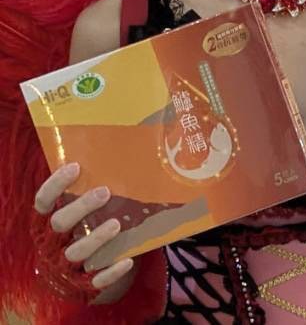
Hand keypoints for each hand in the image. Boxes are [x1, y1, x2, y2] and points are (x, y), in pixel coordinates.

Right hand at [33, 162, 135, 296]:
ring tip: (116, 224)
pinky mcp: (83, 283)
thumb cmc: (84, 231)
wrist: (80, 274)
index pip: (43, 202)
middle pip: (60, 224)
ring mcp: (67, 264)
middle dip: (80, 208)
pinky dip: (111, 272)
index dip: (55, 184)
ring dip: (96, 238)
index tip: (75, 166)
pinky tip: (127, 261)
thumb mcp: (80, 213)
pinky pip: (96, 280)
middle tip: (105, 192)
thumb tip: (120, 155)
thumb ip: (89, 193)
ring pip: (75, 252)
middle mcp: (53, 243)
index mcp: (49, 222)